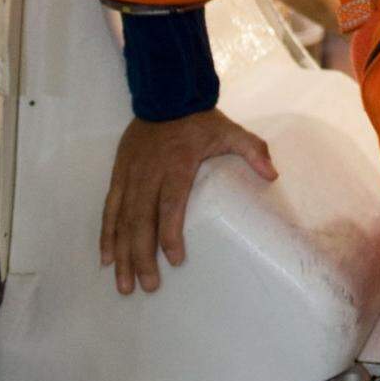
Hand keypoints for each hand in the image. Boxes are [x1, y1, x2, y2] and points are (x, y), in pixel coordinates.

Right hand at [100, 108, 277, 295]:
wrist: (166, 93)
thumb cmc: (200, 119)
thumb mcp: (230, 131)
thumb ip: (252, 150)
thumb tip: (273, 174)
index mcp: (177, 165)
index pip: (170, 204)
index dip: (170, 234)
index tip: (175, 260)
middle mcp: (149, 173)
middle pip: (141, 220)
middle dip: (141, 256)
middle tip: (147, 287)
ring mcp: (130, 175)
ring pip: (122, 220)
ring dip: (121, 253)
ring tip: (124, 283)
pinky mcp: (118, 174)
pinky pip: (109, 208)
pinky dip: (106, 234)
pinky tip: (106, 257)